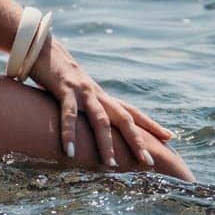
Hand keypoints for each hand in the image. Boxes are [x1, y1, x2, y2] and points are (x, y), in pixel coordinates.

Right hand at [25, 35, 175, 167]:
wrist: (44, 48)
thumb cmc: (59, 76)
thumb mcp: (77, 95)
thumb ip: (85, 110)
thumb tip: (91, 131)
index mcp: (103, 96)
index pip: (132, 112)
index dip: (151, 124)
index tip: (170, 137)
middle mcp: (98, 94)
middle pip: (124, 119)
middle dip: (137, 141)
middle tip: (148, 163)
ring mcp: (83, 91)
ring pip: (100, 120)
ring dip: (106, 144)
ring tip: (111, 166)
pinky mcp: (64, 89)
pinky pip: (69, 114)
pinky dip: (69, 133)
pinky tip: (70, 152)